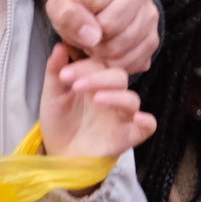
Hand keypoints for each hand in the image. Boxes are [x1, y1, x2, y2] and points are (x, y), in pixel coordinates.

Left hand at [39, 44, 155, 164]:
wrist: (59, 155)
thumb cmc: (60, 121)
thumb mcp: (53, 95)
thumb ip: (55, 71)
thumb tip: (60, 46)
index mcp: (96, 80)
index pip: (99, 64)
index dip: (83, 66)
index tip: (64, 74)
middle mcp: (112, 94)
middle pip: (118, 77)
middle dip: (98, 78)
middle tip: (76, 86)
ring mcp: (121, 115)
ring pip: (131, 99)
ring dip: (116, 96)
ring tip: (97, 99)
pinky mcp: (127, 136)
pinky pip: (146, 127)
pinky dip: (147, 122)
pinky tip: (139, 119)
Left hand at [46, 0, 159, 75]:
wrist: (96, 16)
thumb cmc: (79, 6)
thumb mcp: (60, 4)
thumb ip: (67, 14)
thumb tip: (91, 36)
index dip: (78, 12)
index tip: (79, 10)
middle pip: (110, 25)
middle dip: (90, 36)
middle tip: (85, 32)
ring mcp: (151, 15)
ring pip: (120, 46)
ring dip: (100, 52)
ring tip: (95, 41)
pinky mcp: (153, 40)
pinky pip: (129, 61)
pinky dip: (112, 63)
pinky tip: (106, 51)